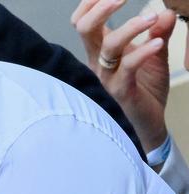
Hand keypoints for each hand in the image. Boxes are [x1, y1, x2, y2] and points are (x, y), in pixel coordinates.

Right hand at [72, 0, 175, 151]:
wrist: (147, 125)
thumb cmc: (144, 91)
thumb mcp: (155, 55)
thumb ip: (158, 32)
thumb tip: (166, 12)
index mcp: (101, 50)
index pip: (84, 20)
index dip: (92, 2)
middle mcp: (98, 62)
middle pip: (85, 28)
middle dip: (102, 7)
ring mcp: (106, 77)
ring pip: (108, 46)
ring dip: (131, 26)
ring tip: (153, 17)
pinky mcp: (120, 91)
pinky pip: (127, 67)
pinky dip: (143, 51)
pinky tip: (158, 43)